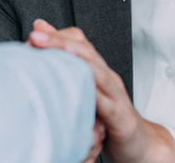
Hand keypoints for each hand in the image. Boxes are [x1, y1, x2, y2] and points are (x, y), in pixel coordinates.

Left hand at [29, 19, 174, 162]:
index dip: (58, 35)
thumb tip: (44, 41)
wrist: (140, 142)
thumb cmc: (109, 117)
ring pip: (99, 74)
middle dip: (61, 42)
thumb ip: (68, 68)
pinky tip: (84, 92)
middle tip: (36, 37)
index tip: (35, 32)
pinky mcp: (122, 119)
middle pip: (87, 53)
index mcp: (98, 71)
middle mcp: (108, 80)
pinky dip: (97, 98)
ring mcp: (117, 98)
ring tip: (61, 51)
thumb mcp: (86, 90)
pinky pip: (109, 107)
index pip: (80, 43)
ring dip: (79, 62)